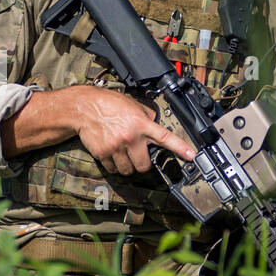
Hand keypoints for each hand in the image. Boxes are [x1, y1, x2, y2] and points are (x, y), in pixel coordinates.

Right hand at [71, 86, 195, 175]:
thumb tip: (156, 124)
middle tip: (138, 156)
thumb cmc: (108, 104)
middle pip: (145, 165)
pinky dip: (114, 165)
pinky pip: (113, 169)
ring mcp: (117, 147)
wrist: (84, 108)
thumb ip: (147, 117)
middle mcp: (131, 137)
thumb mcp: (133, 105)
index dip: (180, 148)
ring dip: (128, 166)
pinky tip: (112, 153)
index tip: (191, 156)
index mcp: (141, 123)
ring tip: (123, 154)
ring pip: (128, 170)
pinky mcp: (103, 154)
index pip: (165, 137)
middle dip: (143, 164)